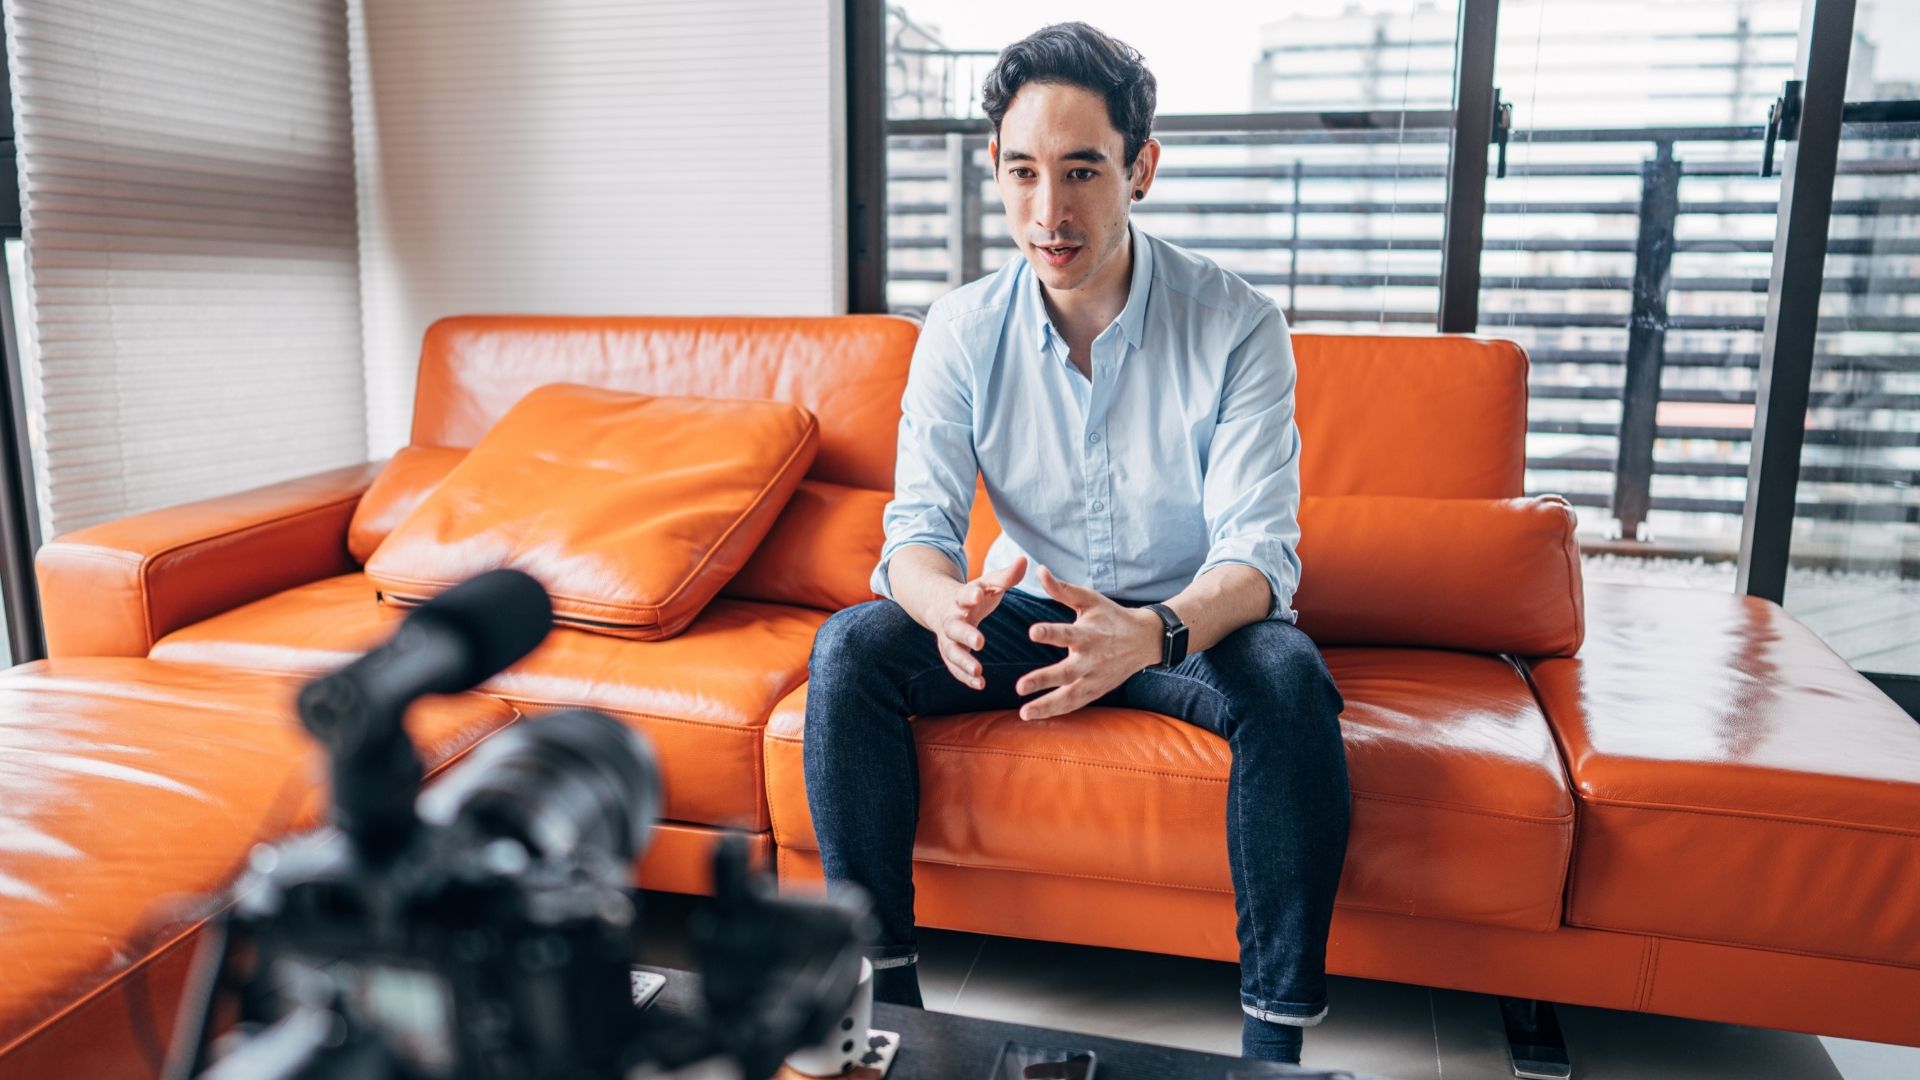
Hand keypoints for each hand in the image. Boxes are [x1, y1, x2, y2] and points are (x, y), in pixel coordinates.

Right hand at [930, 556, 1027, 689]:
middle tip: (980, 641)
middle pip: (954, 627)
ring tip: (978, 672)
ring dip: (963, 662)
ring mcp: (948, 639)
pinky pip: (955, 668)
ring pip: (951, 651)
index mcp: (961, 598)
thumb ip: (1006, 576)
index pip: (964, 595)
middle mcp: (951, 619)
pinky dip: (965, 677)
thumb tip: (1025, 559)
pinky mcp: (950, 653)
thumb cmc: (974, 594)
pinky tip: (980, 685)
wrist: (942, 606)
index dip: (970, 594)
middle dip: (966, 634)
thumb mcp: (989, 583)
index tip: (979, 593)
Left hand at [1015, 566, 1162, 720]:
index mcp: (1089, 634)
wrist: (1145, 640)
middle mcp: (1092, 659)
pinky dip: (1056, 711)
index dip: (1051, 633)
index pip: (1068, 633)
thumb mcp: (1089, 600)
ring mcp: (1095, 678)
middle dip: (1044, 679)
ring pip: (1070, 695)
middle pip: (1067, 672)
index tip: (1032, 632)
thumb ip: (1062, 589)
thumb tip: (1039, 570)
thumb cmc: (1111, 616)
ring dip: (1047, 705)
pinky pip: (1074, 704)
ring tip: (1024, 713)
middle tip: (1020, 686)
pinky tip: (1033, 716)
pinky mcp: (1096, 691)